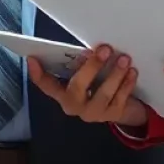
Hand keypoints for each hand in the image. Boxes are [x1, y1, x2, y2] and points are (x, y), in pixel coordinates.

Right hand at [27, 45, 148, 126]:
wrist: (123, 107)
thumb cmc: (98, 83)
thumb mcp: (86, 74)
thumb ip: (81, 66)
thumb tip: (87, 51)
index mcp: (63, 94)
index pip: (47, 85)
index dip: (38, 74)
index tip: (32, 59)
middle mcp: (75, 106)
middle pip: (78, 87)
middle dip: (91, 67)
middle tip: (104, 49)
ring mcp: (94, 113)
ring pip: (103, 94)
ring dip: (114, 74)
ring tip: (123, 58)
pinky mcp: (112, 115)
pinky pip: (120, 99)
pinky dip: (126, 84)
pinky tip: (131, 71)